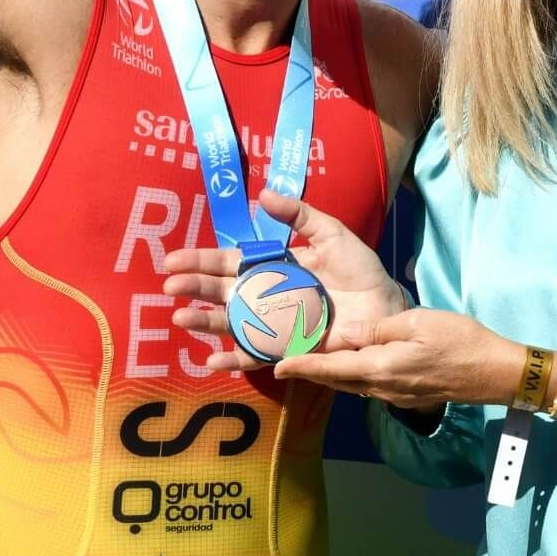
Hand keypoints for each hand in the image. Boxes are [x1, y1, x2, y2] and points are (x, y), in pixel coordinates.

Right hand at [163, 190, 409, 372]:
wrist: (386, 307)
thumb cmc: (360, 271)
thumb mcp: (332, 234)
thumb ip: (299, 215)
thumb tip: (262, 194)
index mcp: (274, 267)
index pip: (230, 263)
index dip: (202, 261)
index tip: (173, 261)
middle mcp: (267, 296)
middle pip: (223, 292)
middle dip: (195, 289)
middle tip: (170, 287)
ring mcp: (274, 324)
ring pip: (231, 323)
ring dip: (205, 322)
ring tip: (181, 318)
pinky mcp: (288, 349)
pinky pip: (256, 356)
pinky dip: (234, 360)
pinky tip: (212, 361)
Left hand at [274, 309, 520, 411]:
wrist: (493, 371)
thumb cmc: (458, 340)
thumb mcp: (416, 323)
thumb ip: (377, 329)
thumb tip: (344, 333)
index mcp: (379, 368)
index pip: (330, 369)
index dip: (302, 367)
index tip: (276, 366)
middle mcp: (381, 387)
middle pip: (336, 381)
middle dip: (309, 373)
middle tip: (283, 362)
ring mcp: (394, 394)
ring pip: (351, 385)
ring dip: (328, 376)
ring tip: (307, 362)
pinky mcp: (406, 394)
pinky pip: (367, 385)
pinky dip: (349, 376)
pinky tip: (347, 365)